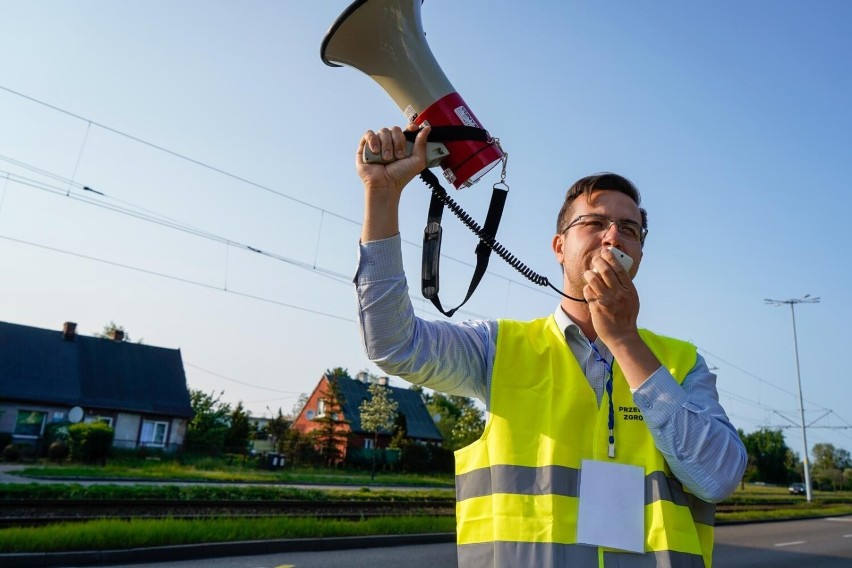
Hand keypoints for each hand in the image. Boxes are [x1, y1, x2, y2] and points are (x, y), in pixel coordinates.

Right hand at [357, 124, 430, 241]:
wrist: (385, 185)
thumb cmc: (401, 176)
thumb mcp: (418, 161)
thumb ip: (422, 143)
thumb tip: (426, 128)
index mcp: (402, 145)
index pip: (406, 130)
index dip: (410, 127)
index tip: (413, 129)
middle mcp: (390, 143)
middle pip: (394, 129)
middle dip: (398, 142)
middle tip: (398, 157)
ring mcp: (378, 144)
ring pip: (382, 131)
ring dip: (386, 145)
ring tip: (386, 159)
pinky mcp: (365, 146)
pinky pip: (369, 134)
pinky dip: (373, 140)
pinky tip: (375, 151)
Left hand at [582, 247, 639, 345]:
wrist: (622, 335)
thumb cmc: (627, 316)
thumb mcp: (632, 299)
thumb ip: (625, 285)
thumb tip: (616, 270)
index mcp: (629, 290)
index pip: (619, 269)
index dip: (611, 257)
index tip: (606, 251)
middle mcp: (619, 293)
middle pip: (605, 271)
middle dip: (598, 261)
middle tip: (595, 258)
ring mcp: (607, 300)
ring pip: (593, 279)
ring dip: (589, 273)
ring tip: (589, 273)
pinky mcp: (597, 307)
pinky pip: (588, 291)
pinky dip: (587, 288)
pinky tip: (589, 289)